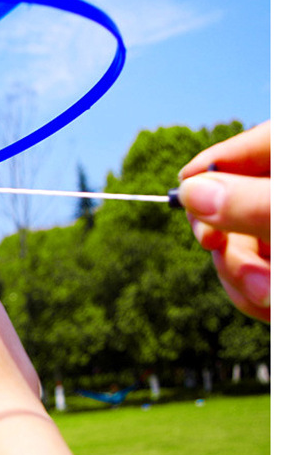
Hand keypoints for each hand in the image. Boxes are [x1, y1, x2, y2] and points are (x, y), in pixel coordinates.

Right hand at [178, 121, 269, 321]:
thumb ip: (249, 202)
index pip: (253, 147)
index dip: (212, 164)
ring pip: (238, 250)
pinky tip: (269, 307)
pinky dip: (253, 296)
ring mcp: (278, 239)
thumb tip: (190, 192)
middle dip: (223, 237)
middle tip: (216, 248)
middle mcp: (280, 204)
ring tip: (268, 297)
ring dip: (240, 278)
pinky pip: (252, 282)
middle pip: (234, 206)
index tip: (183, 184)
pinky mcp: (278, 274)